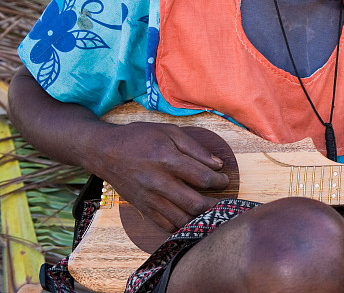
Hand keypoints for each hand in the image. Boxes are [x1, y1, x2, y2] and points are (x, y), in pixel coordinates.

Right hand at [91, 121, 228, 232]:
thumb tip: (218, 165)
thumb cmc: (140, 138)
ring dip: (199, 218)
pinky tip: (190, 216)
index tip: (224, 180)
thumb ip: (196, 149)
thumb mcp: (170, 132)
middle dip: (214, 205)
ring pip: (181, 219)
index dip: (219, 181)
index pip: (203, 178)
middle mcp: (158, 182)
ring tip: (209, 210)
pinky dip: (181, 225)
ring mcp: (149, 198)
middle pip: (194, 204)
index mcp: (167, 160)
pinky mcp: (142, 208)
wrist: (105, 151)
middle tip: (222, 201)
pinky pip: (165, 225)